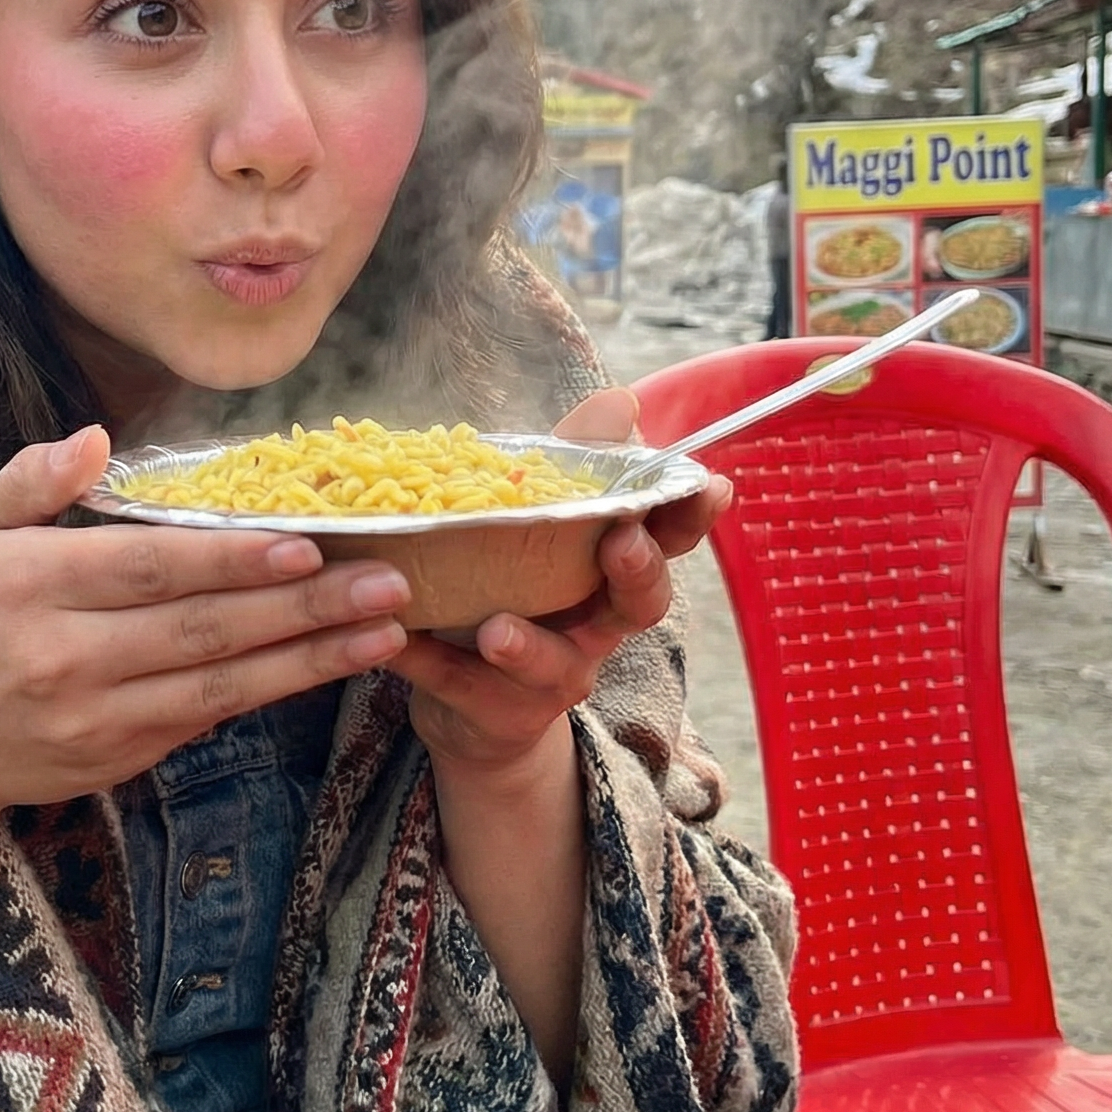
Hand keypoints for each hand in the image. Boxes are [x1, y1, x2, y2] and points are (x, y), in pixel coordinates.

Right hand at [0, 425, 411, 833]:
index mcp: (27, 586)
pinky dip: (275, 690)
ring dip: (310, 657)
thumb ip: (32, 482)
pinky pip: (209, 719)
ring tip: (386, 629)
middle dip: (302, 607)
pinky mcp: (120, 756)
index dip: (229, 560)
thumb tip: (95, 439)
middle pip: (199, 629)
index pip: (146, 569)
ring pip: (219, 685)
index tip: (305, 546)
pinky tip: (330, 664)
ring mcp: (94, 716)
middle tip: (385, 581)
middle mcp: (62, 656)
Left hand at [389, 387, 731, 778]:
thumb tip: (621, 399)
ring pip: (557, 666)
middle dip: (637, 572)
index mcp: (608, 575)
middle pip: (641, 604)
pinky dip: (430, 664)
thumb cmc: (510, 593)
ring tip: (497, 629)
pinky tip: (398, 643)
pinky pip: (465, 688)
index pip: (666, 541)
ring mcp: (552, 676)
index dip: (691, 516)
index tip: (712, 486)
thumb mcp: (536, 527)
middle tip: (621, 542)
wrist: (468, 708)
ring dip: (528, 646)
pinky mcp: (498, 713)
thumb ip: (574, 466)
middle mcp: (595, 626)